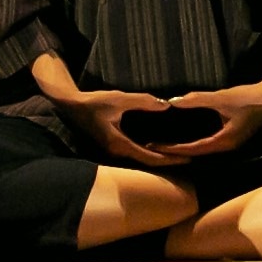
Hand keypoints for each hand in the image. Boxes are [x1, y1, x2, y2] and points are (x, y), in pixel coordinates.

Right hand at [30, 53, 192, 168]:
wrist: (72, 106)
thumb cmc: (94, 102)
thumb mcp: (119, 99)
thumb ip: (142, 101)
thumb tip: (165, 105)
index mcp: (120, 145)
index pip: (151, 158)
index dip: (171, 159)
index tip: (189, 158)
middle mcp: (118, 152)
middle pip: (148, 162)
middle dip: (169, 160)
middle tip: (190, 157)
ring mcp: (115, 150)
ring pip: (142, 158)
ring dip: (160, 157)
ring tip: (179, 153)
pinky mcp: (114, 145)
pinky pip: (136, 152)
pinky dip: (150, 151)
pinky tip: (159, 145)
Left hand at [153, 68, 261, 161]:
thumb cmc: (249, 97)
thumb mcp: (223, 97)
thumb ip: (198, 99)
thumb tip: (174, 101)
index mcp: (224, 142)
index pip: (192, 150)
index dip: (172, 148)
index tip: (153, 146)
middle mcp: (226, 148)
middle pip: (195, 155)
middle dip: (174, 151)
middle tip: (153, 146)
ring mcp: (230, 144)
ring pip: (201, 151)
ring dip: (183, 148)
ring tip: (164, 144)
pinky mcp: (232, 138)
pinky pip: (207, 144)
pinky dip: (193, 143)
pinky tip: (185, 136)